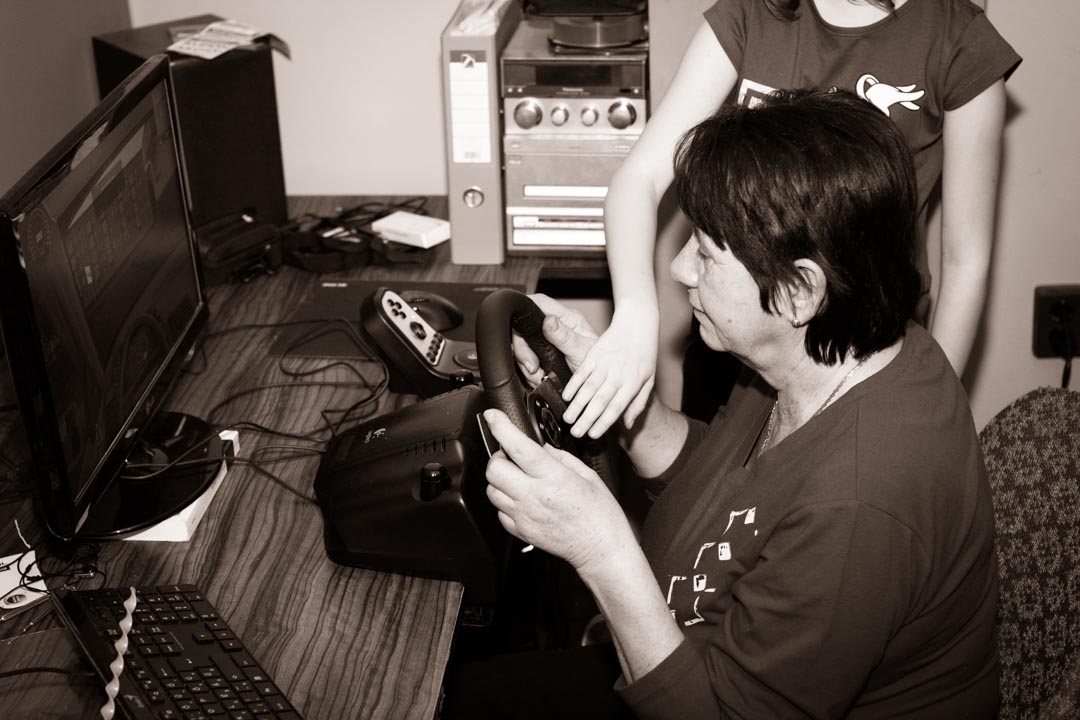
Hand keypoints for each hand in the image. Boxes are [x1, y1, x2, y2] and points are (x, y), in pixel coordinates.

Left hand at [483, 409, 630, 573]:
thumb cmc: (600, 513)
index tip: (493, 416)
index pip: (518, 447)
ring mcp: (524, 515)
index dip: (501, 427)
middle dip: (498, 456)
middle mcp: (534, 496)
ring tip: (516, 478)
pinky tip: (520, 498)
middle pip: (494, 469)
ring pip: (492, 490)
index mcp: (553, 478)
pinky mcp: (520, 531)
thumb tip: (539, 447)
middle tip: (511, 456)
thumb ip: (559, 458)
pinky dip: (505, 501)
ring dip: (499, 479)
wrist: (601, 548)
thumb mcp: (585, 475)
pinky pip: (499, 511)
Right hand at [511, 293, 600, 387]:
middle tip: (532, 367)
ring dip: (526, 364)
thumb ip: (564, 337)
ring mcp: (548, 341)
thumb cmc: (600, 367)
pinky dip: (529, 372)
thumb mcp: (582, 351)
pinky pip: (527, 360)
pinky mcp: (543, 355)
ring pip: (523, 346)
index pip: (540, 302)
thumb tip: (548, 321)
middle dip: (523, 350)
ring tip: (539, 376)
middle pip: (525, 328)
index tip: (518, 326)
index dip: (526, 308)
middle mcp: (556, 327)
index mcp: (567, 318)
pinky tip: (538, 378)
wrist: (598, 387)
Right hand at [560, 307, 657, 438]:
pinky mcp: (594, 354)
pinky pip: (582, 372)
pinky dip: (573, 385)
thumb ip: (638, 403)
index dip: (604, 422)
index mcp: (633, 383)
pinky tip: (566, 397)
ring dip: (577, 405)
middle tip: (576, 433)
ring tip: (568, 419)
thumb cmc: (645, 353)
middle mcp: (618, 375)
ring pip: (589, 388)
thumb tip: (628, 424)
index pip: (617, 407)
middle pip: (600, 401)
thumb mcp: (649, 379)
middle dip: (587, 419)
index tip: (593, 435)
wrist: (637, 322)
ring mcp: (605, 364)